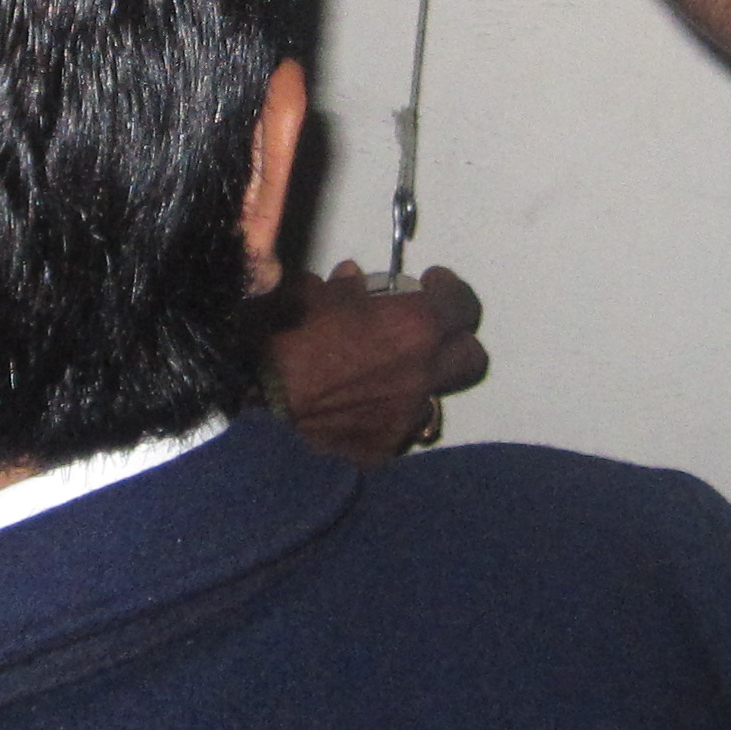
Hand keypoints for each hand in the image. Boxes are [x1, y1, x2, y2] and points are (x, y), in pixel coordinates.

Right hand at [261, 262, 490, 463]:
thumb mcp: (309, 297)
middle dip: (453, 341)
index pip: (463, 304)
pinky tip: (360, 410)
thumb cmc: (287, 340)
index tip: (430, 284)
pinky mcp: (386, 448)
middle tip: (424, 332)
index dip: (450, 290)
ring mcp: (408, 417)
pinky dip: (386, 416)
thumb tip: (354, 281)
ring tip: (387, 375)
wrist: (260, 406)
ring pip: (436, 397)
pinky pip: (399, 430)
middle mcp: (424, 373)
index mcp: (414, 326)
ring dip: (419, 382)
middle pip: (471, 358)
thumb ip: (342, 289)